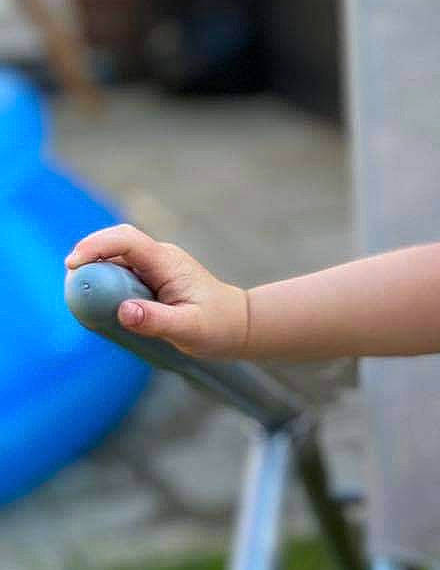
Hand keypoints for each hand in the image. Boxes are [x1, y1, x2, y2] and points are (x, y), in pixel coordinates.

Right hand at [65, 223, 249, 358]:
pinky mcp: (152, 278)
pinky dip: (106, 284)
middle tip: (71, 284)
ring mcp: (155, 267)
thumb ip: (157, 321)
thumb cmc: (219, 327)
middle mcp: (160, 258)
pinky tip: (100, 303)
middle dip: (88, 257)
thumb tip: (124, 312)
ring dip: (96, 272)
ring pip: (116, 259)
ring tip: (82, 297)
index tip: (73, 264)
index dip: (96, 246)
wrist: (239, 326)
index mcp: (167, 262)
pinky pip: (122, 274)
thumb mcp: (190, 329)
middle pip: (115, 244)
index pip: (126, 240)